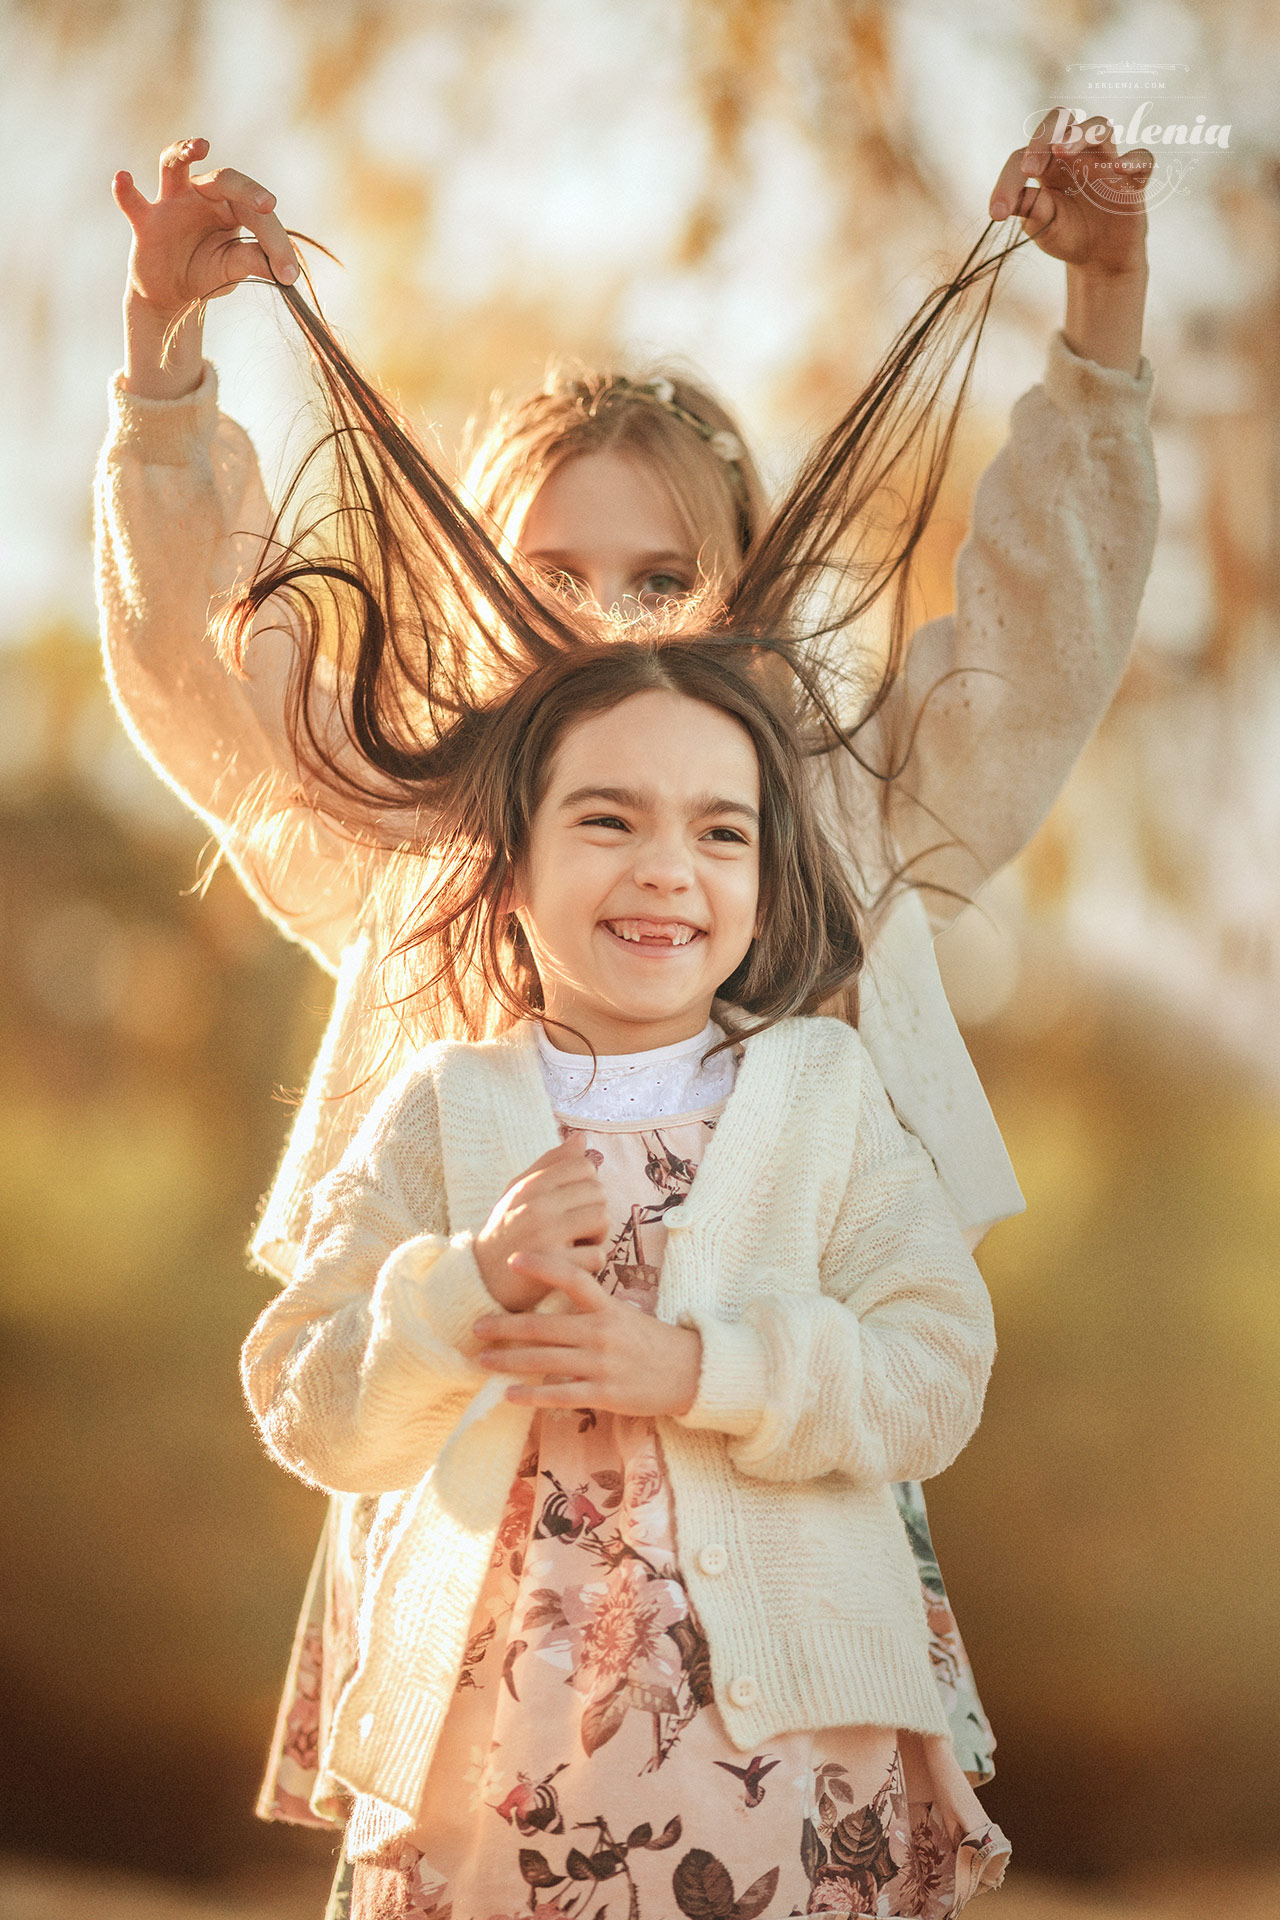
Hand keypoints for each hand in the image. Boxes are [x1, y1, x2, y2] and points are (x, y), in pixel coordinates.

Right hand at [114, 136, 299, 320]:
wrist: (170, 294)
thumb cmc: (206, 272)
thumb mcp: (232, 269)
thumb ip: (253, 263)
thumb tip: (283, 273)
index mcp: (232, 206)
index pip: (259, 215)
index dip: (277, 244)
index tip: (290, 277)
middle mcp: (203, 194)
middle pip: (227, 179)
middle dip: (249, 190)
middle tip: (269, 204)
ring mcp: (171, 202)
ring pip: (174, 164)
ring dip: (184, 150)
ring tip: (200, 145)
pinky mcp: (145, 221)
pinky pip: (133, 201)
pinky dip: (125, 190)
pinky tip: (122, 178)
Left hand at [472, 1257, 703, 1416]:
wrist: (691, 1373)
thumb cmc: (653, 1342)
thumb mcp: (627, 1314)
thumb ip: (595, 1307)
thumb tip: (560, 1297)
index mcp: (608, 1307)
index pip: (572, 1278)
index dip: (542, 1266)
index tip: (512, 1260)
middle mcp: (601, 1332)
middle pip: (545, 1326)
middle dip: (506, 1326)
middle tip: (475, 1326)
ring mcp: (602, 1364)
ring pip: (545, 1361)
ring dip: (509, 1360)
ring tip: (482, 1359)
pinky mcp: (604, 1394)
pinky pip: (561, 1395)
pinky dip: (532, 1395)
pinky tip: (509, 1394)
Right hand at [473, 1139, 609, 1312]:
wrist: (481, 1279)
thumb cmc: (506, 1231)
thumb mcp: (518, 1192)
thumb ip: (550, 1164)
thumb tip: (580, 1138)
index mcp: (530, 1185)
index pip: (583, 1165)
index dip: (587, 1183)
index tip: (574, 1201)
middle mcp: (538, 1205)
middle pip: (597, 1192)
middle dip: (594, 1209)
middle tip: (578, 1226)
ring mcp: (547, 1235)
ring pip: (602, 1219)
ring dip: (597, 1234)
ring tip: (579, 1242)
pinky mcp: (555, 1266)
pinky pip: (597, 1255)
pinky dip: (591, 1261)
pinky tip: (575, 1263)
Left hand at [989, 107, 1151, 277]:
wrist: (1099, 261)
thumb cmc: (1067, 236)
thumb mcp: (1042, 226)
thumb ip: (1030, 209)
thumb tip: (1015, 198)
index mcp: (1047, 164)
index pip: (1023, 156)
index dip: (1008, 181)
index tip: (997, 214)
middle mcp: (1076, 155)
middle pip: (1062, 120)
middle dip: (1044, 136)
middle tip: (1029, 168)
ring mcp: (1106, 162)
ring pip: (1100, 128)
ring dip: (1081, 135)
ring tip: (1062, 151)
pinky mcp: (1133, 179)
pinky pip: (1141, 159)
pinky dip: (1133, 159)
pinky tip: (1119, 168)